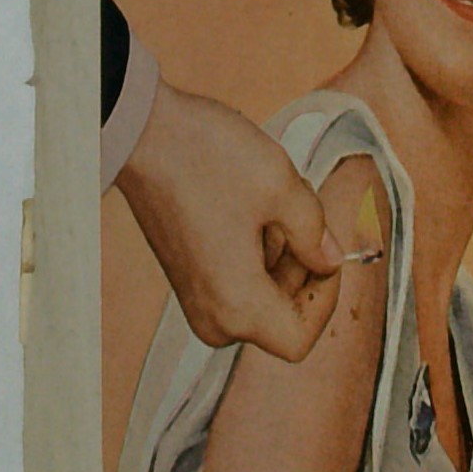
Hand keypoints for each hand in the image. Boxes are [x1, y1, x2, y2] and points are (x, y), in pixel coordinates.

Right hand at [115, 78, 344, 358]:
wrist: (144, 134)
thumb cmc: (208, 158)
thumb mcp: (282, 187)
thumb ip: (317, 232)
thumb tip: (328, 258)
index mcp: (237, 307)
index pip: (301, 337)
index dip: (325, 296)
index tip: (326, 250)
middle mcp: (213, 316)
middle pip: (282, 316)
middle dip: (303, 267)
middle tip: (300, 212)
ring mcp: (197, 299)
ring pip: (264, 296)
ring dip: (282, 253)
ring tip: (272, 200)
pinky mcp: (189, 277)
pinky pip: (240, 282)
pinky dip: (258, 251)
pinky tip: (253, 206)